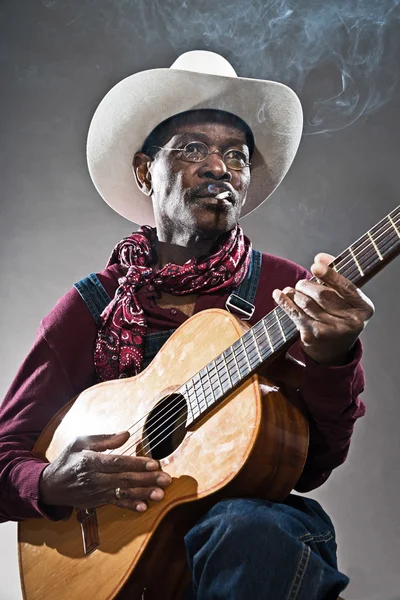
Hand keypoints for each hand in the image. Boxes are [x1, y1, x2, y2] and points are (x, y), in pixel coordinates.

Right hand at [39, 432, 171, 512]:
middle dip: (147, 480)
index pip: (118, 462)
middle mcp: (95, 479)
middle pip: (124, 479)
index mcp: (91, 461)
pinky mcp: (98, 502)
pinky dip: (130, 506)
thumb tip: (126, 434)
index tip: (154, 463)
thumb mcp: (80, 442)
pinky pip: (116, 505)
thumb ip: (104, 439)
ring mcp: (97, 492)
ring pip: (124, 493)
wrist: (50, 485)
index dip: (136, 463)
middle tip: (166, 480)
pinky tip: (143, 507)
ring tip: (160, 495)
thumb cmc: (68, 459)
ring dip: (143, 494)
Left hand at [272, 253, 374, 364]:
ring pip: (307, 303)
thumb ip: (336, 277)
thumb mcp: (347, 300)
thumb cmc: (339, 318)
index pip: (347, 288)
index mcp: (364, 309)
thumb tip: (320, 258)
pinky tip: (278, 294)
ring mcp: (331, 331)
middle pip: (323, 295)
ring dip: (296, 293)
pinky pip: (295, 314)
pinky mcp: (313, 337)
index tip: (315, 265)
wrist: (333, 352)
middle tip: (301, 284)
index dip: (330, 275)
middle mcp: (351, 322)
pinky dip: (285, 302)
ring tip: (292, 290)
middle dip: (307, 285)